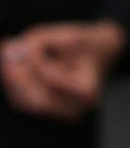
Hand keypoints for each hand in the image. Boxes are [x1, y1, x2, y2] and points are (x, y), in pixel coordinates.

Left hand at [1, 21, 127, 120]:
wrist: (102, 53)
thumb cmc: (88, 42)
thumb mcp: (72, 33)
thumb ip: (42, 39)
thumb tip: (11, 49)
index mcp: (87, 91)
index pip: (53, 82)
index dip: (37, 62)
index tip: (27, 42)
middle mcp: (74, 109)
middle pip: (36, 100)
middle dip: (17, 76)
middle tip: (8, 50)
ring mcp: (59, 114)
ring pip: (24, 102)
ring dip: (12, 76)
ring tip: (8, 51)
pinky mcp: (46, 111)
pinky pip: (22, 100)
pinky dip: (13, 80)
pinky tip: (10, 60)